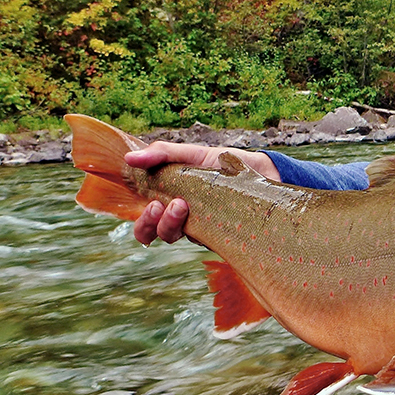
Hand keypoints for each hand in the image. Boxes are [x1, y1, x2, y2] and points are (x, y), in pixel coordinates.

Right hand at [125, 142, 279, 244]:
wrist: (265, 171)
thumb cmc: (225, 165)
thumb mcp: (192, 153)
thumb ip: (162, 154)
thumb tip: (129, 158)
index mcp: (172, 202)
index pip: (148, 221)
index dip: (143, 220)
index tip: (151, 202)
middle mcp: (186, 220)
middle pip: (157, 235)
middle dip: (150, 224)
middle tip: (160, 205)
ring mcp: (205, 229)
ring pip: (179, 238)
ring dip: (172, 224)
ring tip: (182, 205)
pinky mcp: (225, 235)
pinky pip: (208, 240)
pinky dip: (205, 228)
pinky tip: (214, 213)